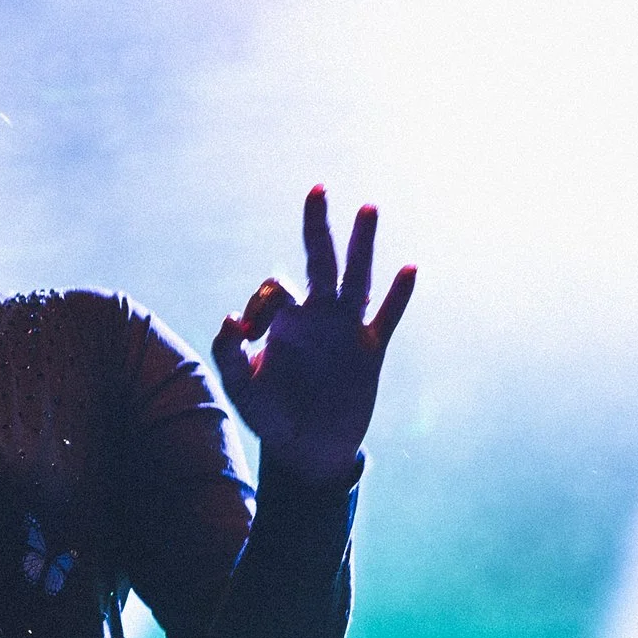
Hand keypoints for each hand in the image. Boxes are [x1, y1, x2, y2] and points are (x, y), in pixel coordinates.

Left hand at [212, 189, 414, 483]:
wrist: (307, 449)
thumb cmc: (271, 415)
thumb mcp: (240, 389)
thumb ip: (227, 355)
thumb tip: (229, 318)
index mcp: (283, 320)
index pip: (275, 289)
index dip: (261, 304)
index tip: (248, 337)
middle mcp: (317, 316)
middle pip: (318, 261)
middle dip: (317, 226)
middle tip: (317, 188)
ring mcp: (347, 330)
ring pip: (357, 279)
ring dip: (362, 245)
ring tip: (367, 208)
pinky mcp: (370, 352)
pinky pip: (387, 319)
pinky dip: (399, 297)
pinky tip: (410, 269)